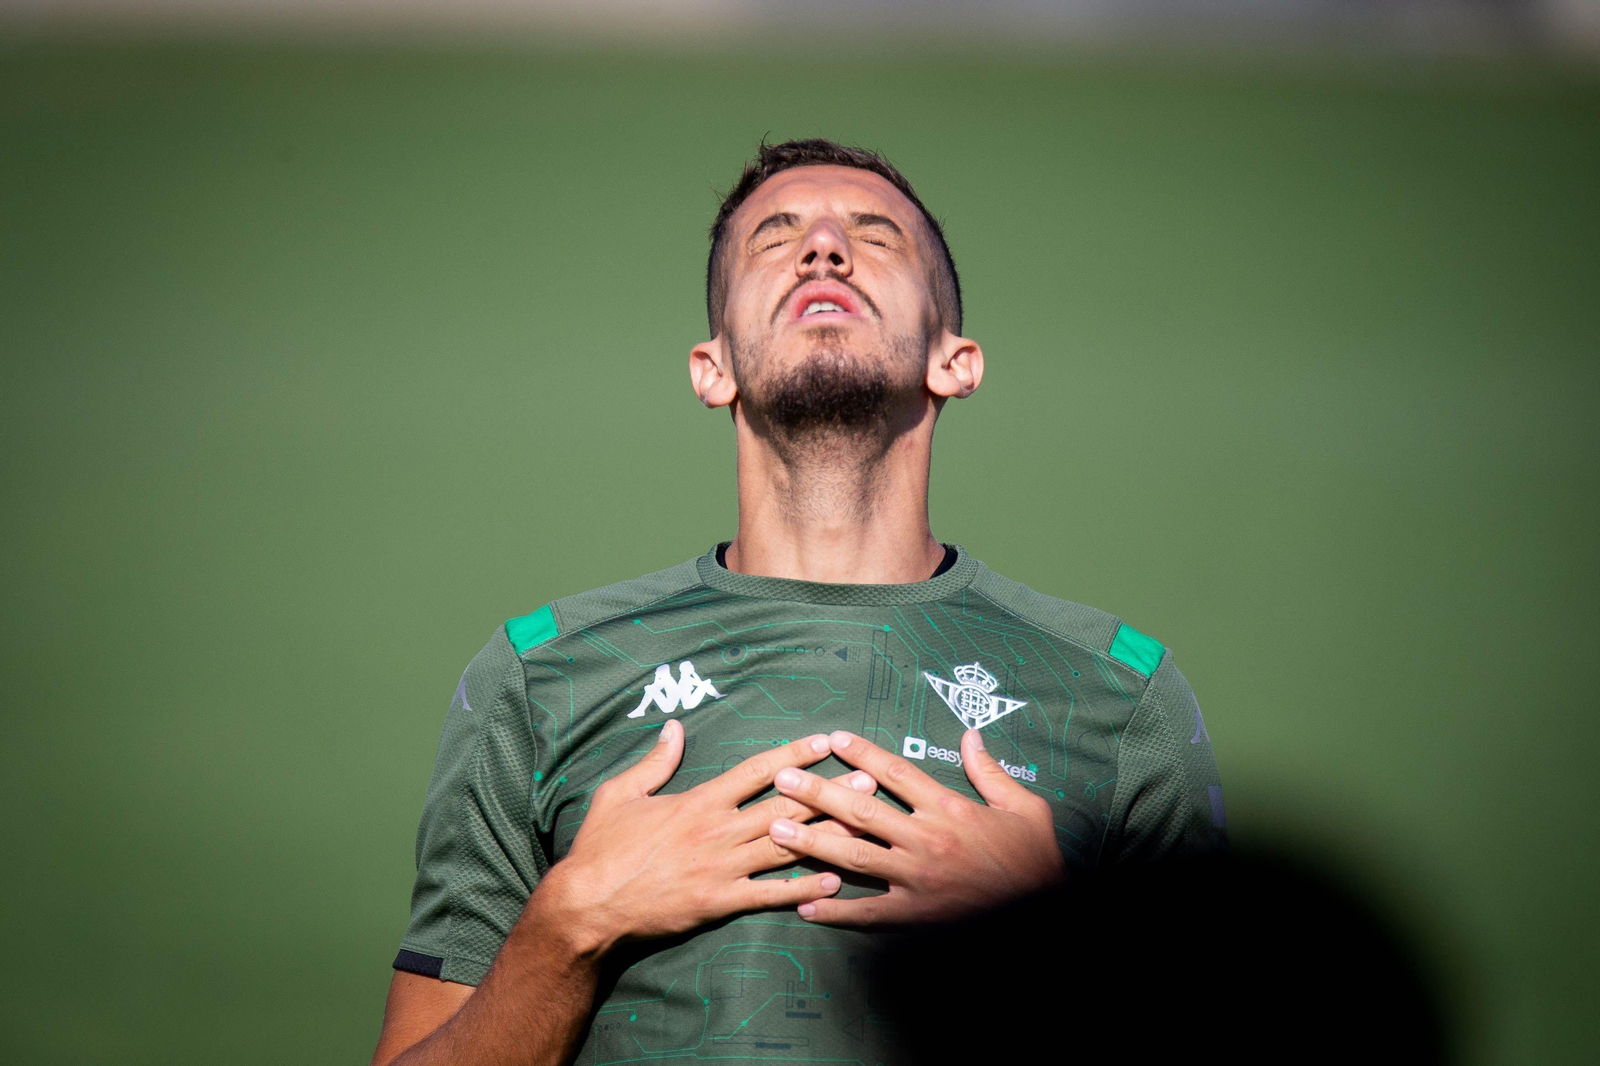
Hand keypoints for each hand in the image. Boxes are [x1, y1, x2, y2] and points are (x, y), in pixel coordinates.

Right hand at [536, 720, 878, 952]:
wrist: (587, 905)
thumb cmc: (601, 848)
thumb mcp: (620, 793)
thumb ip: (654, 762)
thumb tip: (673, 727)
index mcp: (699, 801)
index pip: (756, 770)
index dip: (794, 754)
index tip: (825, 742)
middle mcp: (717, 831)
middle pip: (784, 807)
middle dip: (829, 792)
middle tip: (868, 780)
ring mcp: (721, 868)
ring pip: (785, 847)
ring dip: (827, 835)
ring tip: (863, 824)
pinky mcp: (719, 903)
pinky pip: (768, 895)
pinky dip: (801, 888)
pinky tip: (832, 882)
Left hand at [766, 729, 1064, 924]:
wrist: (1046, 911)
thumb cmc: (1036, 855)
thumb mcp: (1024, 805)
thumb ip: (990, 771)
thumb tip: (970, 736)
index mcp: (948, 807)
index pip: (896, 773)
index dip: (863, 754)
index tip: (834, 738)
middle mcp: (925, 839)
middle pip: (861, 811)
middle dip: (818, 792)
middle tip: (783, 778)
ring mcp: (915, 879)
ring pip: (853, 857)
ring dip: (812, 842)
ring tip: (775, 830)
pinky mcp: (914, 914)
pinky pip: (867, 912)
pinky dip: (834, 911)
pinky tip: (803, 907)